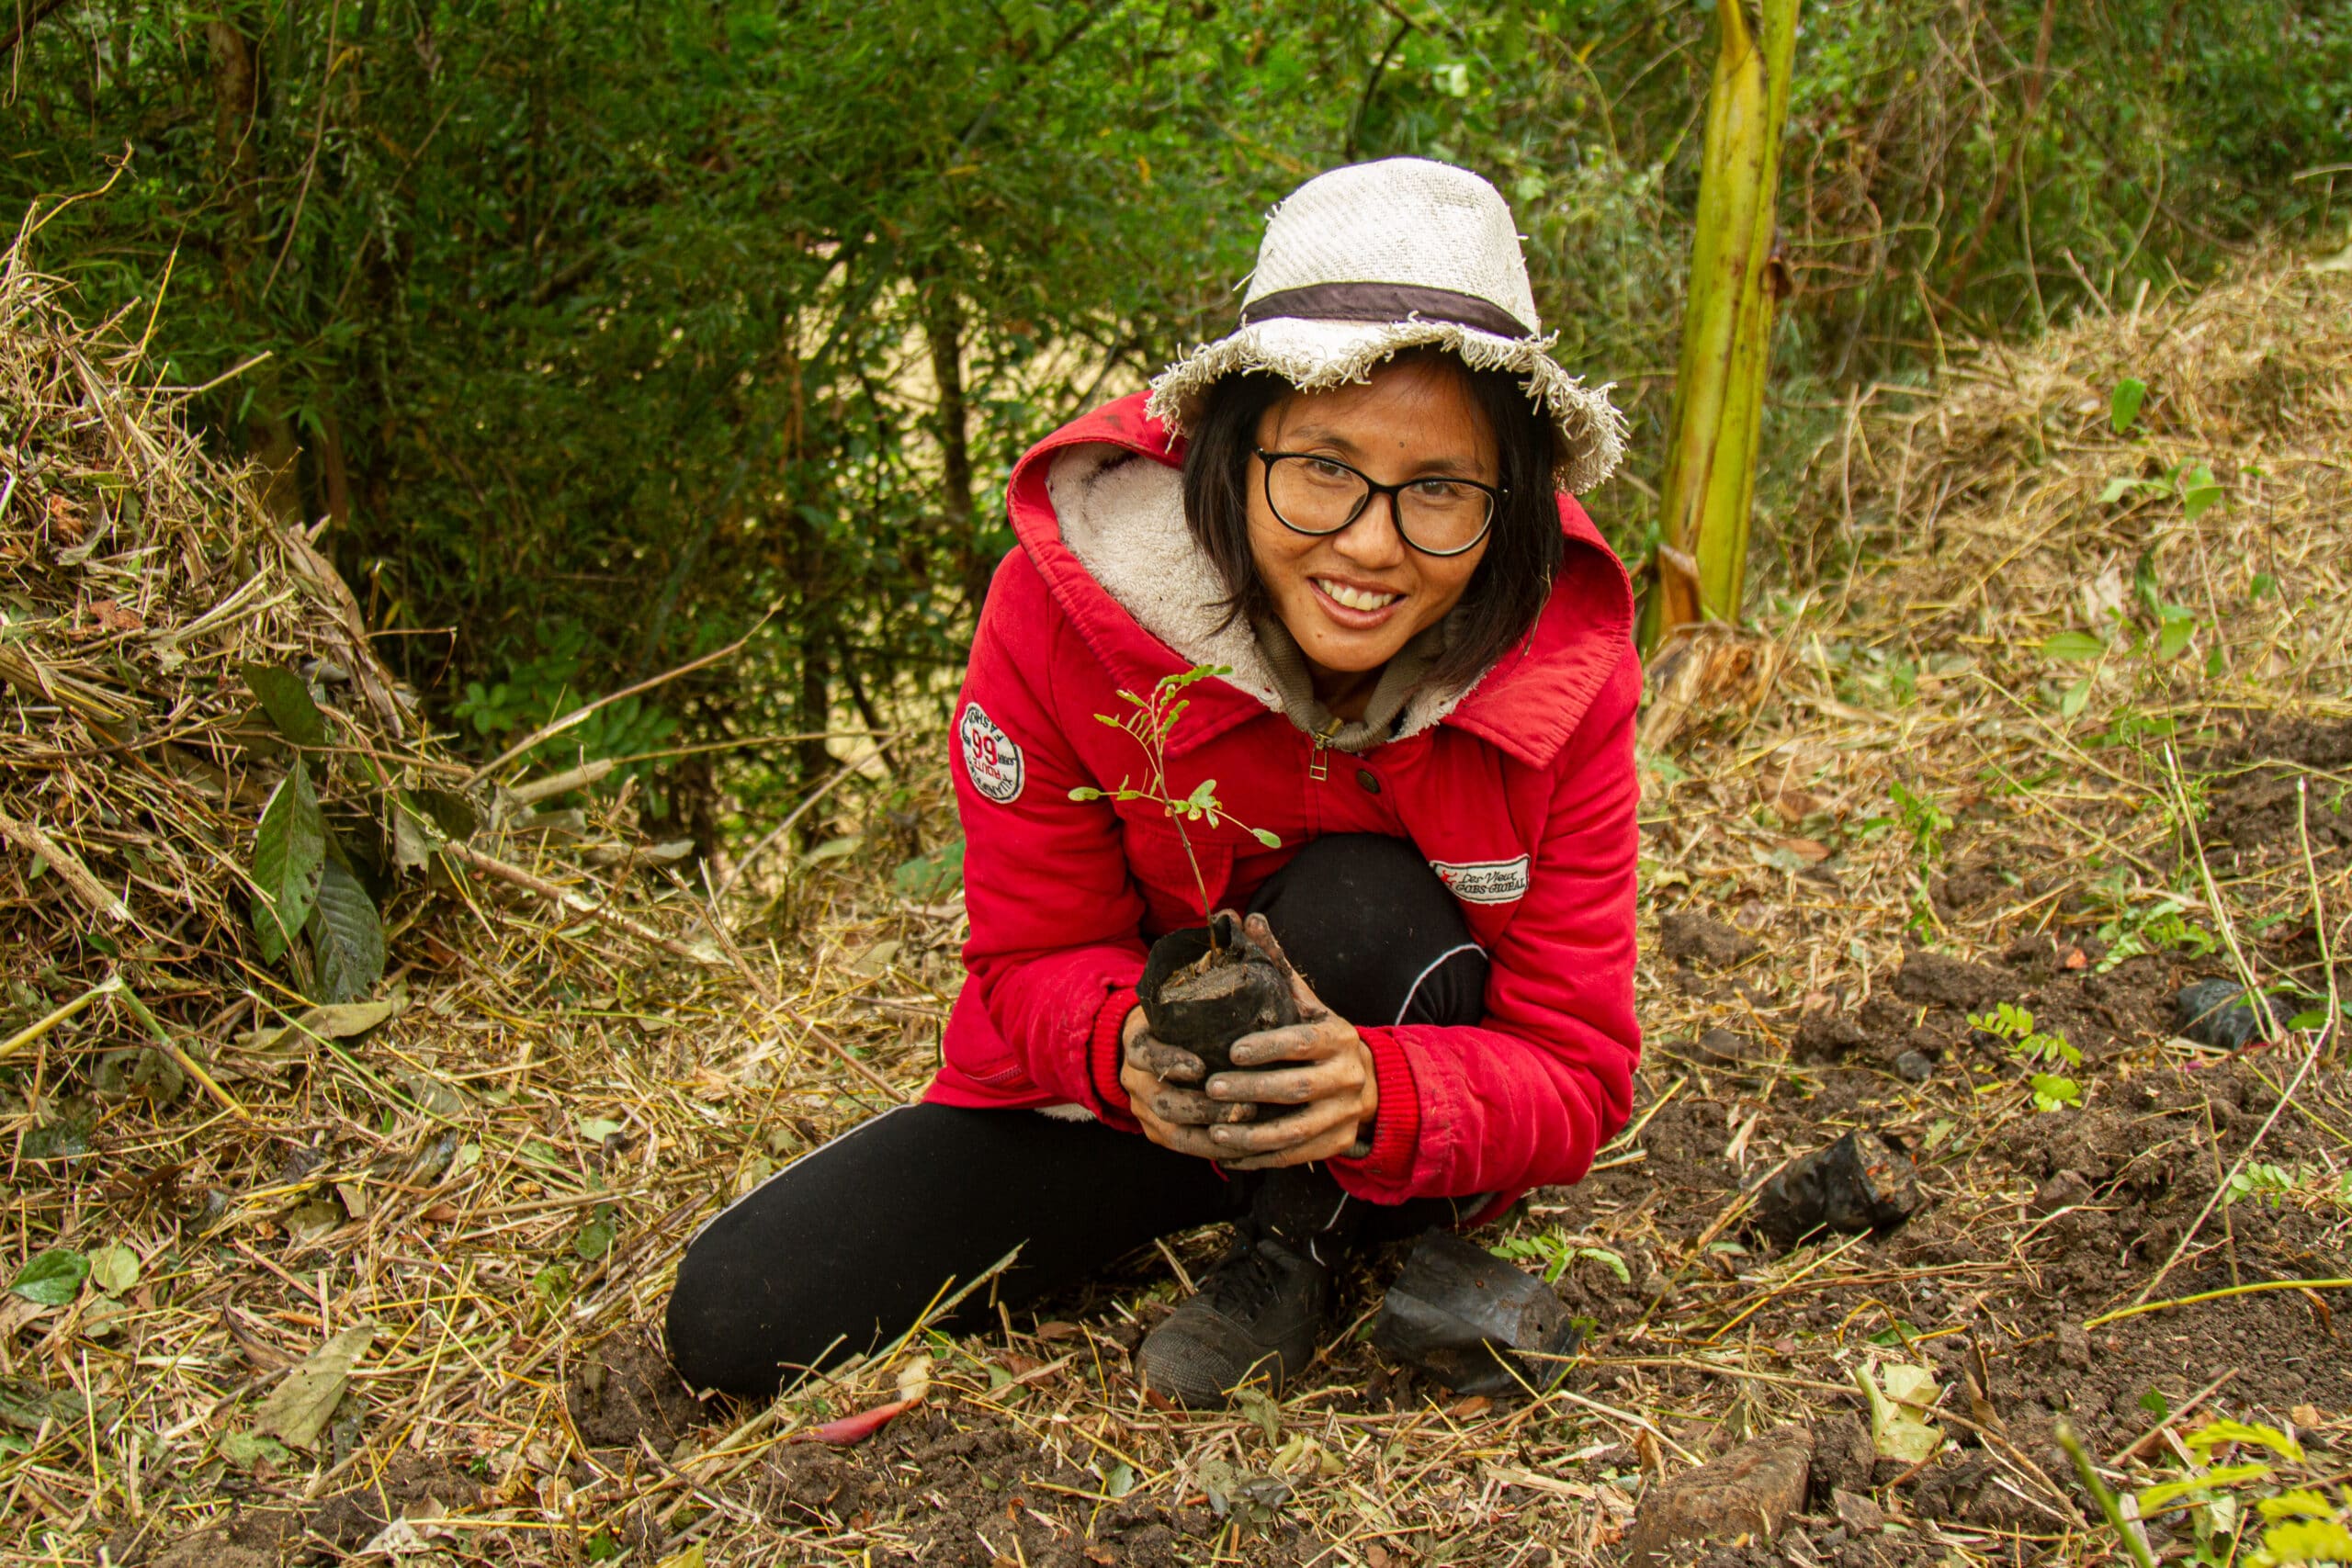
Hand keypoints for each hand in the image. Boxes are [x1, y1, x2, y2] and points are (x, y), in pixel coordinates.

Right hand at [1120, 1008, 1255, 1160]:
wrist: (1143, 1046)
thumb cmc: (1174, 1021)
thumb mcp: (1176, 1006)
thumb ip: (1200, 1006)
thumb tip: (1256, 998)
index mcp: (1137, 1043)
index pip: (1146, 1054)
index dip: (1170, 1062)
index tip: (1200, 1068)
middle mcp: (1134, 1080)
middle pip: (1163, 1102)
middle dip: (1206, 1109)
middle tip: (1245, 1108)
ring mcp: (1142, 1109)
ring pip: (1172, 1132)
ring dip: (1214, 1137)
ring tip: (1250, 1132)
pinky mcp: (1155, 1131)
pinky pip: (1183, 1147)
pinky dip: (1214, 1149)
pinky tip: (1244, 1148)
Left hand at [1198, 913, 1378, 1170]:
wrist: (1372, 1083)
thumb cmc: (1321, 1036)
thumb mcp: (1306, 1001)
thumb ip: (1275, 965)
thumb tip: (1246, 918)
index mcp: (1337, 1037)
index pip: (1303, 1043)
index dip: (1269, 1048)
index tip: (1231, 1051)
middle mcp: (1346, 1077)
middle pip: (1298, 1089)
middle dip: (1253, 1091)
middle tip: (1212, 1088)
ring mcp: (1342, 1115)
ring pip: (1295, 1131)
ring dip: (1253, 1135)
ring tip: (1215, 1130)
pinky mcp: (1335, 1144)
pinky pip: (1294, 1157)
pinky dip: (1259, 1160)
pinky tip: (1226, 1155)